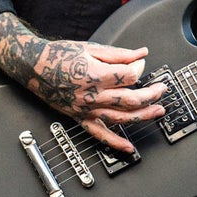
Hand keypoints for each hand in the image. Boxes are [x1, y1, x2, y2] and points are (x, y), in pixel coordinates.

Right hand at [31, 39, 166, 152]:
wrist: (34, 67)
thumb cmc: (60, 56)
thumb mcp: (91, 48)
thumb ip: (119, 54)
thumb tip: (141, 54)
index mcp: (96, 75)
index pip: (129, 76)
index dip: (139, 69)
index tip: (141, 64)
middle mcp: (93, 96)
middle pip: (130, 100)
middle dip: (151, 95)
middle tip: (162, 90)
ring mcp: (87, 109)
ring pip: (121, 118)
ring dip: (143, 117)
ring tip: (158, 112)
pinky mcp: (81, 117)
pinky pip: (100, 134)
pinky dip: (115, 143)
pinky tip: (129, 148)